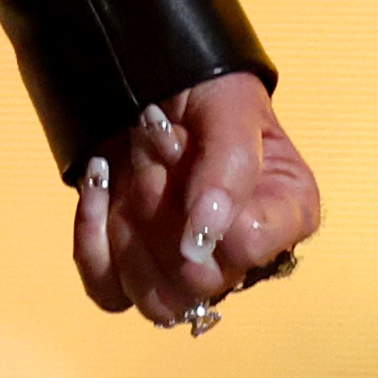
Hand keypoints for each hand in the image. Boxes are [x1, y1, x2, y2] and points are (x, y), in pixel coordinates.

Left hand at [74, 72, 318, 332]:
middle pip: (195, 282)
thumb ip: (231, 167)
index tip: (186, 143)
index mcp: (284, 215)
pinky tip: (100, 187)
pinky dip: (93, 240)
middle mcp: (239, 256)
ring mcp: (182, 267)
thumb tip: (202, 240)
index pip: (249, 247)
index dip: (207, 203)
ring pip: (154, 301)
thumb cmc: (206, 89)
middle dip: (161, 202)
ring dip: (130, 225)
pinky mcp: (130, 267)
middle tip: (156, 142)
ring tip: (133, 165)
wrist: (152, 76)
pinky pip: (107, 292)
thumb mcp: (231, 107)